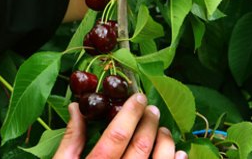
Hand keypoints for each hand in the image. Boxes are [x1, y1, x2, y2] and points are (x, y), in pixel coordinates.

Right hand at [52, 93, 187, 158]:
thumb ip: (71, 138)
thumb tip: (78, 107)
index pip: (117, 135)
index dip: (130, 114)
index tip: (138, 98)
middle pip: (141, 147)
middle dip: (149, 124)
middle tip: (153, 109)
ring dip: (165, 143)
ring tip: (163, 130)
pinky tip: (179, 153)